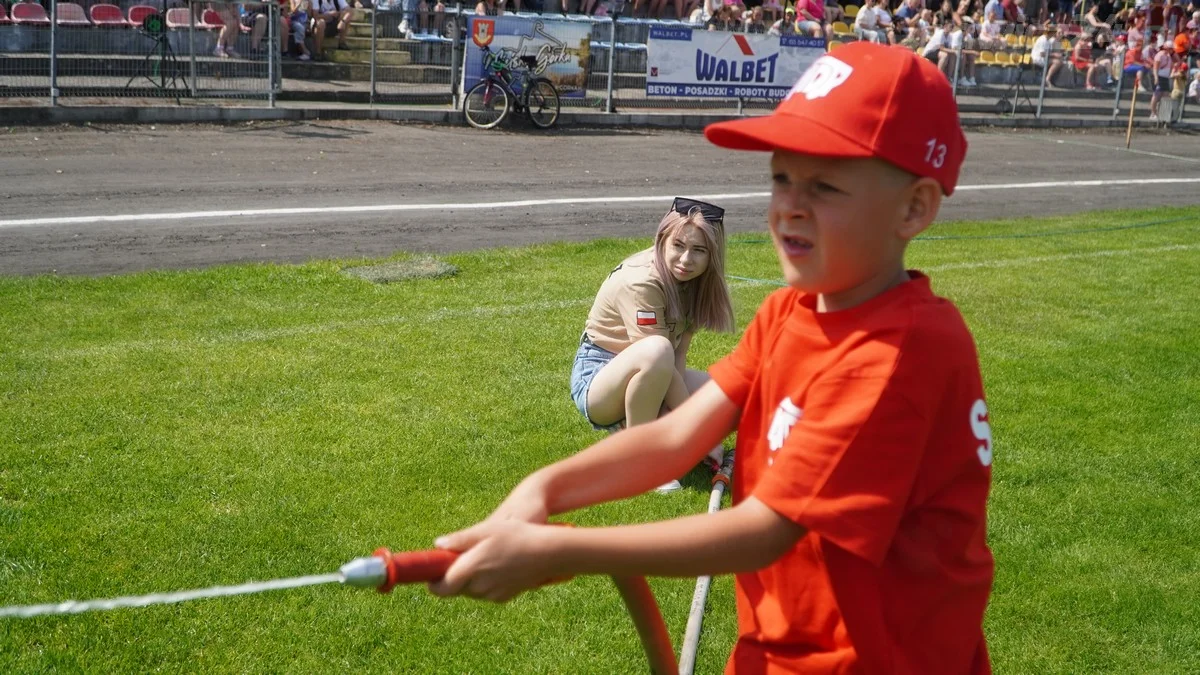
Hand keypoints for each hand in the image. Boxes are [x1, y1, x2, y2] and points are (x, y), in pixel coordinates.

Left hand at [428, 520, 560, 601]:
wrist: (548, 553)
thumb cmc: (517, 535)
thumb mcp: (487, 530)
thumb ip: (460, 539)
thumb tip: (438, 545)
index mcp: (471, 568)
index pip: (442, 587)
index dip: (433, 582)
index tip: (432, 573)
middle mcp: (479, 586)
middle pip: (456, 589)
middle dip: (455, 576)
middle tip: (462, 557)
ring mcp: (492, 594)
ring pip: (471, 591)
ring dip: (470, 579)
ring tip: (485, 557)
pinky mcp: (504, 597)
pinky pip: (486, 592)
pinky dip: (485, 582)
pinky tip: (498, 564)